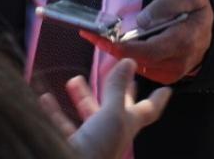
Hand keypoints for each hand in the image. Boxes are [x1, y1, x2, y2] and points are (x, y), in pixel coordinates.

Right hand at [40, 58, 171, 158]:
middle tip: (119, 77)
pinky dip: (55, 110)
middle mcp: (110, 134)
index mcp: (126, 126)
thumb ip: (117, 88)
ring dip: (82, 96)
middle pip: (115, 109)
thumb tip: (129, 62)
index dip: (158, 99)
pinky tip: (47, 98)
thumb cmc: (97, 150)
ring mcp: (90, 140)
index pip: (148, 110)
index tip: (167, 90)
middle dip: (115, 91)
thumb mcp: (111, 114)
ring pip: (88, 115)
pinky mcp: (69, 144)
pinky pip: (62, 124)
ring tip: (75, 80)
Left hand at [80, 0, 213, 84]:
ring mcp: (172, 73)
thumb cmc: (199, 11)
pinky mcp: (167, 77)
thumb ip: (166, 5)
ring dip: (120, 53)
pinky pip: (143, 69)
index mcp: (181, 41)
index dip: (120, 47)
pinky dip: (130, 58)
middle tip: (93, 34)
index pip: (144, 50)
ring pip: (138, 66)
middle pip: (137, 60)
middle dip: (113, 49)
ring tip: (105, 38)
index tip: (99, 37)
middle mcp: (176, 62)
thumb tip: (142, 21)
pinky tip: (123, 46)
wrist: (213, 32)